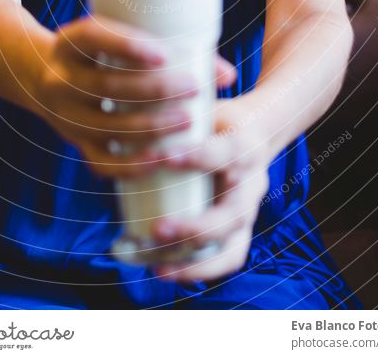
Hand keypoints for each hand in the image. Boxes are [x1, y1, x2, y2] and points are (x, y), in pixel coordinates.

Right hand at [32, 13, 236, 178]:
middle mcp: (61, 78)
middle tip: (194, 86)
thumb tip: (228, 75)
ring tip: (188, 120)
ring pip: (107, 126)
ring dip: (151, 127)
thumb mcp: (116, 37)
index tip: (164, 54)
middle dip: (155, 89)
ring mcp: (64, 115)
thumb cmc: (101, 53)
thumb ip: (168, 47)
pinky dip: (131, 164)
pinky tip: (161, 160)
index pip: (94, 37)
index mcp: (71, 41)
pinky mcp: (74, 143)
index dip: (127, 46)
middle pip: (108, 85)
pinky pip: (101, 162)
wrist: (42, 75)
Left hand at [150, 98, 270, 281]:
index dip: (198, 157)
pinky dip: (197, 271)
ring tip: (158, 267)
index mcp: (245, 145)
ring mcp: (248, 211)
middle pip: (232, 214)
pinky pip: (225, 259)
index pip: (227, 153)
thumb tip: (122, 113)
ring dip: (194, 261)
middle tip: (158, 228)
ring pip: (230, 246)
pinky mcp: (240, 230)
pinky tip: (164, 272)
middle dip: (195, 227)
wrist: (256, 130)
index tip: (165, 156)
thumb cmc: (217, 118)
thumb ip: (172, 112)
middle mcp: (251, 183)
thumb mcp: (204, 106)